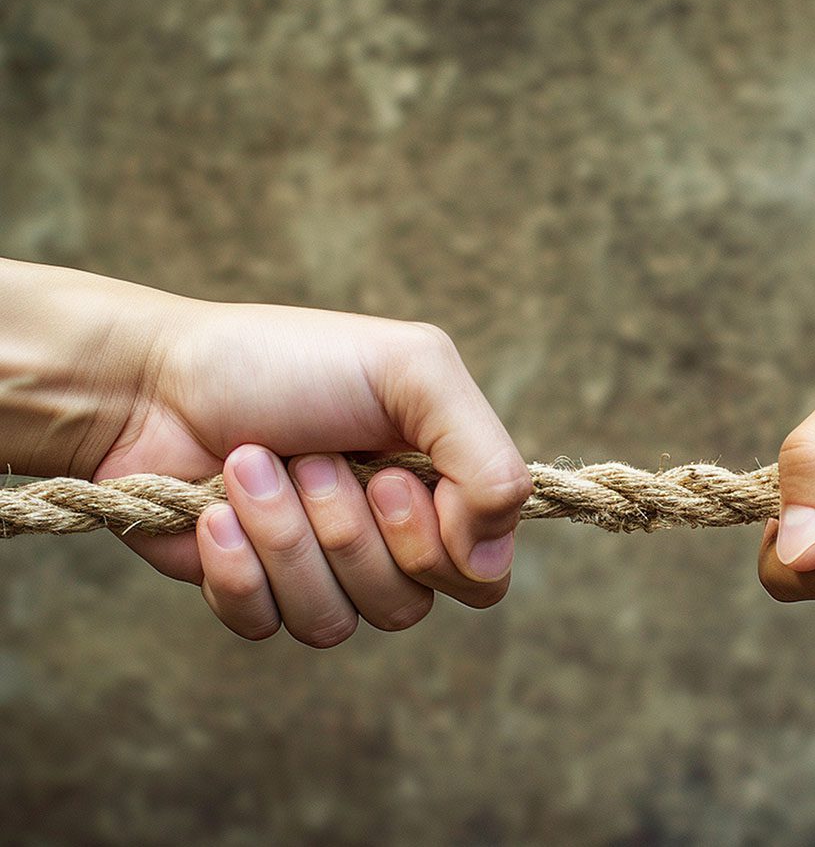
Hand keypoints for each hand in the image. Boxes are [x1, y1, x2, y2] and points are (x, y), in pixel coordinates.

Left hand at [94, 299, 530, 647]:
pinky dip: (238, 568)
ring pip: (338, 621)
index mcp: (440, 486)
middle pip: (408, 604)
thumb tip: (487, 559)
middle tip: (313, 459)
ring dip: (286, 537)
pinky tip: (213, 515)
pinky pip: (271, 625)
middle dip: (346, 529)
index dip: (436, 546)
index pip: (482, 574)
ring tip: (250, 468)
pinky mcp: (257, 594)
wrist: (153, 381)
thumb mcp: (414, 370)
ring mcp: (322, 571)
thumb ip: (487, 455)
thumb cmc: (285, 362)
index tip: (388, 480)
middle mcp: (389, 538)